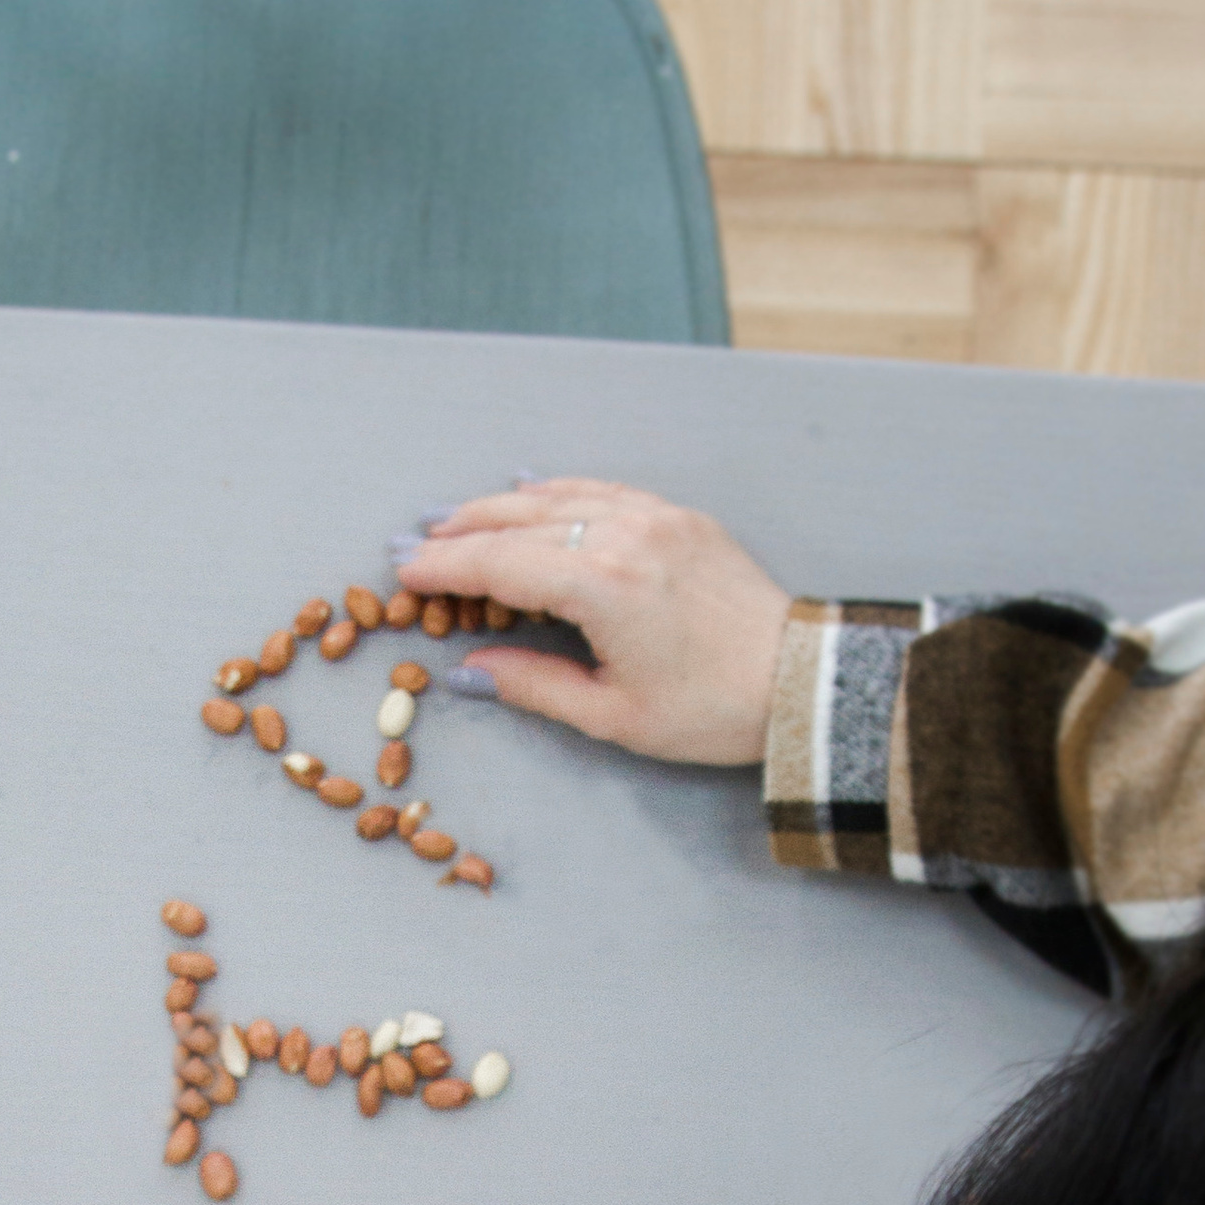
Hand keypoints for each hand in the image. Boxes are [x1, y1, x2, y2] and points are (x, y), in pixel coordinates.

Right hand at [398, 479, 790, 768]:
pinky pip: (603, 490)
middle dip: (461, 532)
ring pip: (558, 498)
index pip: (500, 564)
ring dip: (501, 506)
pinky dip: (557, 492)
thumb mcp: (612, 714)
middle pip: (519, 522)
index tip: (405, 573)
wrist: (799, 683)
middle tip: (416, 543)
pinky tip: (530, 493)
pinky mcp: (680, 518)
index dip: (446, 568)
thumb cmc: (711, 710)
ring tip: (457, 518)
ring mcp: (656, 519)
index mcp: (602, 586)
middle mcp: (625, 536)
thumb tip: (467, 672)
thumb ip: (532, 684)